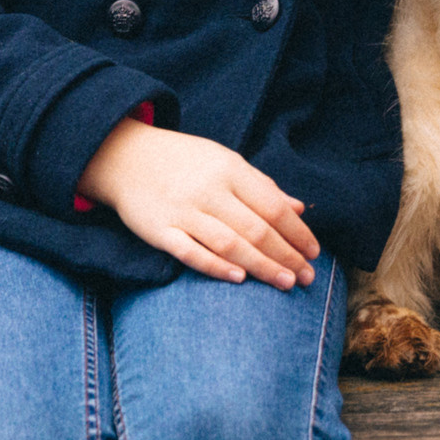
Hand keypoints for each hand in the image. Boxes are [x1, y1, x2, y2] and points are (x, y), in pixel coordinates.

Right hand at [76, 119, 319, 287]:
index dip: (297, 231)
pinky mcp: (159, 230)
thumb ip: (262, 186)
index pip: (272, 205)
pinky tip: (239, 278)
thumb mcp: (225, 162)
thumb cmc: (185, 162)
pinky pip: (191, 252)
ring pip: (229, 243)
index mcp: (230, 169)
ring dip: (261, 266)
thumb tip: (299, 208)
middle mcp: (209, 190)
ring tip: (285, 282)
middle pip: (256, 229)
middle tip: (307, 278)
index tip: (314, 252)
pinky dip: (215, 266)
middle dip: (286, 255)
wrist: (125, 156)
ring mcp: (183, 211)